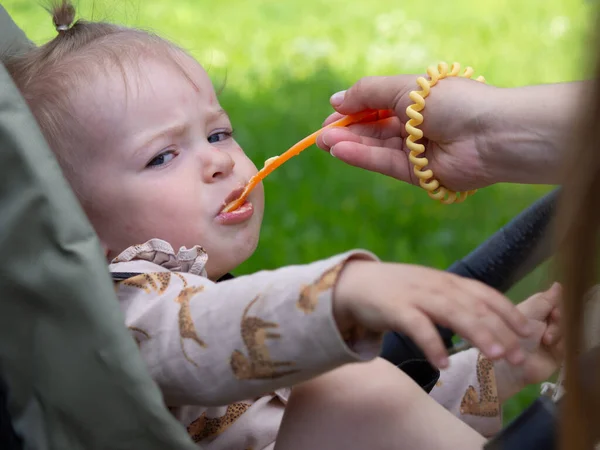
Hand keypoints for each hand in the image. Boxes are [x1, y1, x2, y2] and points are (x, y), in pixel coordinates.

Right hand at [316, 74, 499, 191]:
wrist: (489, 134)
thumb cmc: (452, 102)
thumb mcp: (404, 88)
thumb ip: (367, 93)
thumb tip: (335, 100)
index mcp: (418, 100)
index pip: (378, 105)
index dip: (353, 110)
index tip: (330, 115)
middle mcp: (417, 125)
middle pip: (374, 129)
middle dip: (347, 130)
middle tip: (320, 135)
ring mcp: (417, 151)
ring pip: (376, 147)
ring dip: (350, 144)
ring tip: (324, 142)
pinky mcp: (417, 174)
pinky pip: (384, 163)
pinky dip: (362, 156)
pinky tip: (340, 150)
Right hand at [333, 260, 531, 369]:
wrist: (356, 283)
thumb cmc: (400, 292)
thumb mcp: (432, 291)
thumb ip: (458, 303)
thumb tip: (491, 324)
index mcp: (449, 282)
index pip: (486, 294)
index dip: (509, 312)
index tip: (529, 332)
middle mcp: (437, 285)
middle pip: (475, 307)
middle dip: (500, 331)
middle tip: (518, 356)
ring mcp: (417, 295)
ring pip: (453, 313)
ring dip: (477, 334)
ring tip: (494, 356)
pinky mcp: (395, 308)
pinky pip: (417, 327)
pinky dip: (432, 344)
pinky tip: (443, 363)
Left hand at [493, 282, 563, 401]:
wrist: (505, 362)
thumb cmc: (510, 333)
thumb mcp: (527, 313)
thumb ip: (543, 300)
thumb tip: (558, 285)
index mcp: (534, 314)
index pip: (553, 304)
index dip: (555, 304)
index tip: (553, 307)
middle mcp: (544, 326)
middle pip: (561, 317)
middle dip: (558, 317)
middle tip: (553, 318)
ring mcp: (551, 341)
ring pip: (565, 331)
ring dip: (558, 331)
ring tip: (547, 338)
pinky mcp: (556, 356)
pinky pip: (566, 346)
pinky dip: (560, 344)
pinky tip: (551, 345)